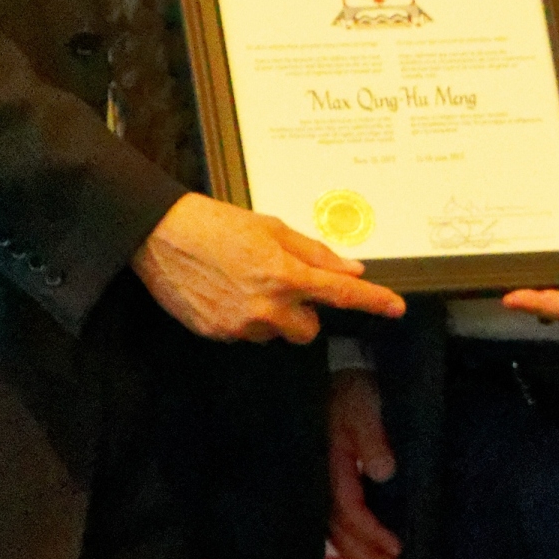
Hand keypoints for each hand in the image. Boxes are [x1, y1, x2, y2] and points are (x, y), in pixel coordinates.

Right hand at [132, 192, 405, 342]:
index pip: (340, 293)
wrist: (162, 235)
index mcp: (284, 273)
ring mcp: (240, 325)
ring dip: (271, 315)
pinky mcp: (216, 335)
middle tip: (280, 282)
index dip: (372, 301)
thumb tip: (352, 269)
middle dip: (303, 312)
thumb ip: (313, 252)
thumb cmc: (217, 223)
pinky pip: (245, 334)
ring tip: (243, 282)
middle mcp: (267, 306)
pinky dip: (243, 318)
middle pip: (308, 329)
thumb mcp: (270, 227)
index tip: (396, 307)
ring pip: (275, 332)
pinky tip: (224, 291)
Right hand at [328, 369, 400, 558]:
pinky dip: (352, 539)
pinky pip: (336, 519)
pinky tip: (368, 551)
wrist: (339, 376)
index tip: (397, 547)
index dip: (371, 531)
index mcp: (329, 463)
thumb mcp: (364, 406)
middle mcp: (321, 479)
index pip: (348, 508)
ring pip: (335, 529)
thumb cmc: (353, 392)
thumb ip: (372, 438)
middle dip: (364, 554)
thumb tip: (384, 473)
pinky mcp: (329, 481)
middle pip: (338, 528)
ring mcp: (322, 482)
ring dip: (359, 553)